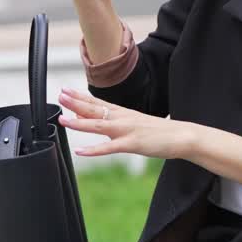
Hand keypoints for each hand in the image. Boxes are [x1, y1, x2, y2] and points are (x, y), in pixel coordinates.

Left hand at [57, 87, 190, 159]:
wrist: (181, 136)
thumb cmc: (159, 131)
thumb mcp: (134, 123)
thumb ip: (113, 122)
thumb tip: (94, 119)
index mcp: (123, 113)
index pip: (97, 102)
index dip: (80, 97)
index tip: (65, 91)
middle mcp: (122, 118)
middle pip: (95, 109)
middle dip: (75, 102)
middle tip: (60, 95)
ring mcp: (127, 130)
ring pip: (98, 125)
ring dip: (79, 122)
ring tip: (62, 120)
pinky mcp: (132, 144)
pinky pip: (109, 147)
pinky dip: (94, 150)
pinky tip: (80, 151)